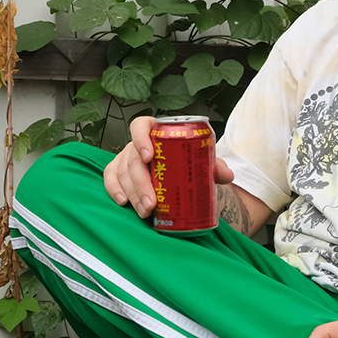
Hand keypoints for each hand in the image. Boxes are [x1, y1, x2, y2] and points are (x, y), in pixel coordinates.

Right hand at [103, 116, 234, 217]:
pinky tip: (123, 203)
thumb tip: (227, 175)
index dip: (141, 138)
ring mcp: (125, 157)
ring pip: (122, 172)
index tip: (149, 156)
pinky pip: (110, 178)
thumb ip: (213, 166)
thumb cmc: (187, 162)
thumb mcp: (200, 162)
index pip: (141, 126)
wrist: (179, 173)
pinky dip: (114, 189)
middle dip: (140, 183)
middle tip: (152, 203)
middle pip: (132, 158)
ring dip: (132, 193)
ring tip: (145, 211)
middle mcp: (137, 143)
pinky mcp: (118, 172)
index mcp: (155, 132)